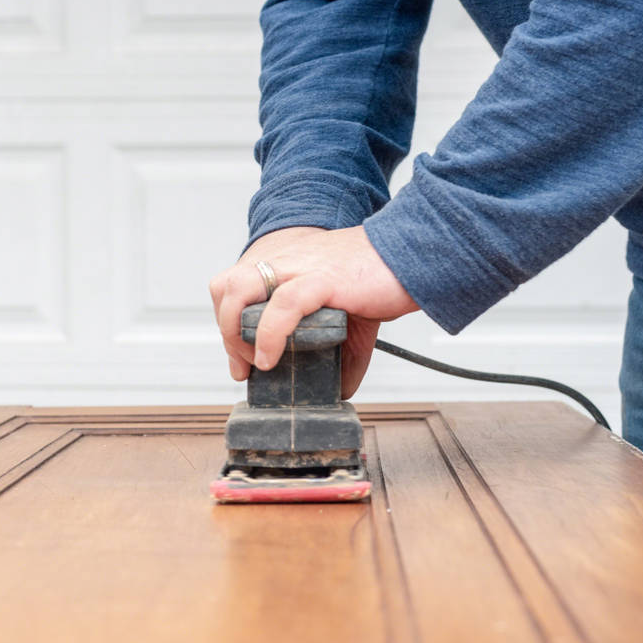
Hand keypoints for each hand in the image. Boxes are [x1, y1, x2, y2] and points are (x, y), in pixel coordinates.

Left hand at [209, 226, 419, 398]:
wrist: (417, 253)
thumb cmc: (383, 277)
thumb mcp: (354, 319)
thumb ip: (344, 354)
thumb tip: (342, 389)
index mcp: (286, 266)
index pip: (232, 287)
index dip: (227, 322)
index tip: (241, 361)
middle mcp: (286, 262)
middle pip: (225, 287)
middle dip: (225, 331)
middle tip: (245, 365)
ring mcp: (300, 268)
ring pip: (240, 290)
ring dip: (235, 332)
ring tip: (257, 362)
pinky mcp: (322, 279)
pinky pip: (282, 304)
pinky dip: (269, 334)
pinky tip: (271, 359)